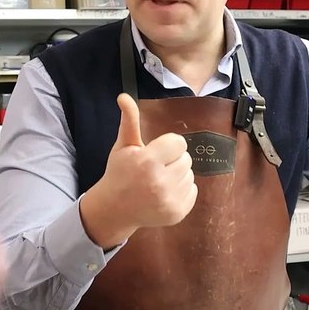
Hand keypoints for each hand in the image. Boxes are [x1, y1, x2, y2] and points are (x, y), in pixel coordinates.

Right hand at [80, 94, 197, 247]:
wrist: (114, 209)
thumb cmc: (119, 173)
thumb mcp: (123, 146)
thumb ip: (129, 121)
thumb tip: (124, 96)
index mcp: (146, 162)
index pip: (179, 143)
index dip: (168, 145)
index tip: (155, 153)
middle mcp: (159, 182)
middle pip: (186, 159)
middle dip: (173, 160)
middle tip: (155, 168)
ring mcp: (169, 200)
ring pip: (190, 174)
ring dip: (178, 175)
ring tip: (159, 181)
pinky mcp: (177, 213)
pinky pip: (193, 191)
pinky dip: (182, 190)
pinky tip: (164, 193)